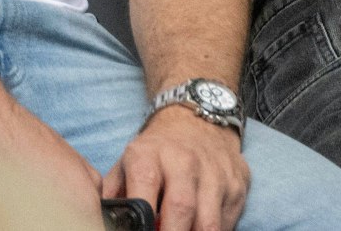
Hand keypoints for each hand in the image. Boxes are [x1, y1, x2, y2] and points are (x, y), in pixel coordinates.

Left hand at [104, 108, 248, 230]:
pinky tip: (198, 230)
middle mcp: (185, 161)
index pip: (144, 194)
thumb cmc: (156, 152)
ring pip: (209, 220)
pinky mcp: (238, 183)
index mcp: (149, 156)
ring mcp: (216, 172)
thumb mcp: (126, 163)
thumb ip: (114, 195)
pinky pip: (227, 221)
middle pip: (181, 209)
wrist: (197, 120)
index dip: (143, 223)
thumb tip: (103, 222)